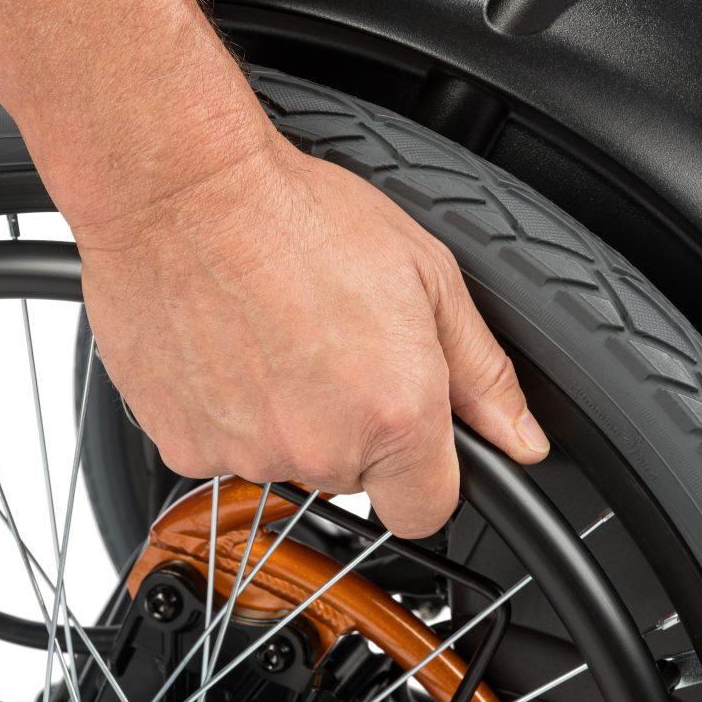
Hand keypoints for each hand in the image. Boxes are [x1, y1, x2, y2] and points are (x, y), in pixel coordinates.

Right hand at [76, 135, 548, 537]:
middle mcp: (319, 447)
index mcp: (394, 414)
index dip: (421, 475)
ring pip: (283, 461)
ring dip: (284, 417)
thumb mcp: (425, 275)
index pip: (426, 510)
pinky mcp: (184, 445)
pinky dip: (228, 414)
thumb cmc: (296, 215)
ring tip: (272, 337)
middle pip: (350, 477)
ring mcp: (245, 453)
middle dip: (349, 428)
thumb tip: (522, 440)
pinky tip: (227, 351)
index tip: (406, 437)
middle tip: (329, 348)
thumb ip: (481, 375)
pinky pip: (222, 450)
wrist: (179, 192)